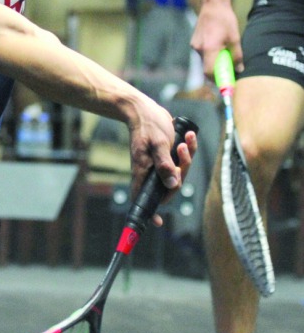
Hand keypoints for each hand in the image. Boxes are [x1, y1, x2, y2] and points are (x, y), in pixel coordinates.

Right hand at [128, 102, 196, 226]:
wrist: (143, 109)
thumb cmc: (148, 125)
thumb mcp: (158, 144)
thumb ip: (164, 165)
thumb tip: (172, 185)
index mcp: (144, 171)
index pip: (144, 197)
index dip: (150, 211)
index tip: (157, 222)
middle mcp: (151, 170)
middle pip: (170, 185)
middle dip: (182, 172)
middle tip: (181, 154)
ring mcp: (159, 163)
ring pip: (179, 171)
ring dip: (187, 157)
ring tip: (185, 140)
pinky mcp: (167, 155)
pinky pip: (182, 159)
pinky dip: (188, 149)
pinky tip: (188, 136)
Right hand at [191, 0, 242, 76]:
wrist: (212, 5)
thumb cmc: (225, 19)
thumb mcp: (235, 37)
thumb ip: (236, 55)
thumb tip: (239, 69)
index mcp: (209, 48)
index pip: (209, 72)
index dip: (218, 80)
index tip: (226, 84)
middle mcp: (199, 48)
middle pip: (207, 68)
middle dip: (218, 73)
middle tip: (229, 72)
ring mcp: (195, 45)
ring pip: (205, 62)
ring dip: (215, 63)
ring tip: (226, 55)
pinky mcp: (194, 42)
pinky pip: (203, 55)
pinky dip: (211, 56)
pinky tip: (219, 48)